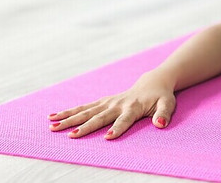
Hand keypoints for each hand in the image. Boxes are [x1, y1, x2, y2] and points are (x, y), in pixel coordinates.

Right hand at [47, 71, 175, 138]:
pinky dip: (68, 112)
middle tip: (69, 135)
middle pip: (99, 117)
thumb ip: (164, 114)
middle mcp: (117, 104)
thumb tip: (160, 124)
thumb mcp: (168, 104)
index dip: (117, 128)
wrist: (153, 83)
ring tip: (52, 126)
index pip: (124, 120)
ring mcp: (108, 102)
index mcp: (133, 107)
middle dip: (84, 126)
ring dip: (69, 118)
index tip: (107, 137)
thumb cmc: (161, 97)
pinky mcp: (102, 102)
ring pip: (85, 111)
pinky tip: (53, 117)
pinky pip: (83, 107)